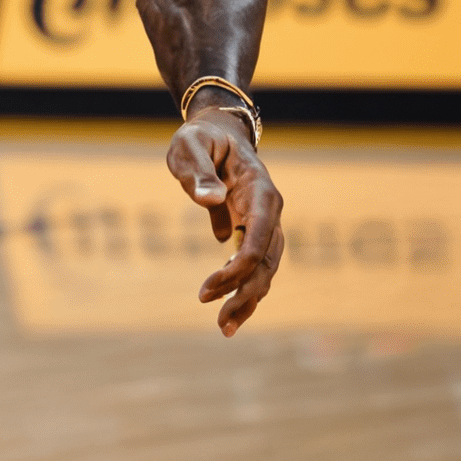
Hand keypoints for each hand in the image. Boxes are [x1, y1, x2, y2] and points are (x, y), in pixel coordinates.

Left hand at [166, 105, 283, 335]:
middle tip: (219, 321)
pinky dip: (244, 287)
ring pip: (266, 269)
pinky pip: (255, 265)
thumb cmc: (200, 138)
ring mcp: (265, 223)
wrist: (217, 132)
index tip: (207, 289)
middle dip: (245, 293)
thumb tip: (209, 199)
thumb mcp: (190, 145)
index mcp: (260, 191)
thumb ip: (198, 171)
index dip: (237, 267)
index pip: (258, 238)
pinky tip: (229, 312)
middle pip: (267, 261)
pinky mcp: (254, 231)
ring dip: (249, 299)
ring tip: (225, 328)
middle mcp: (270, 211)